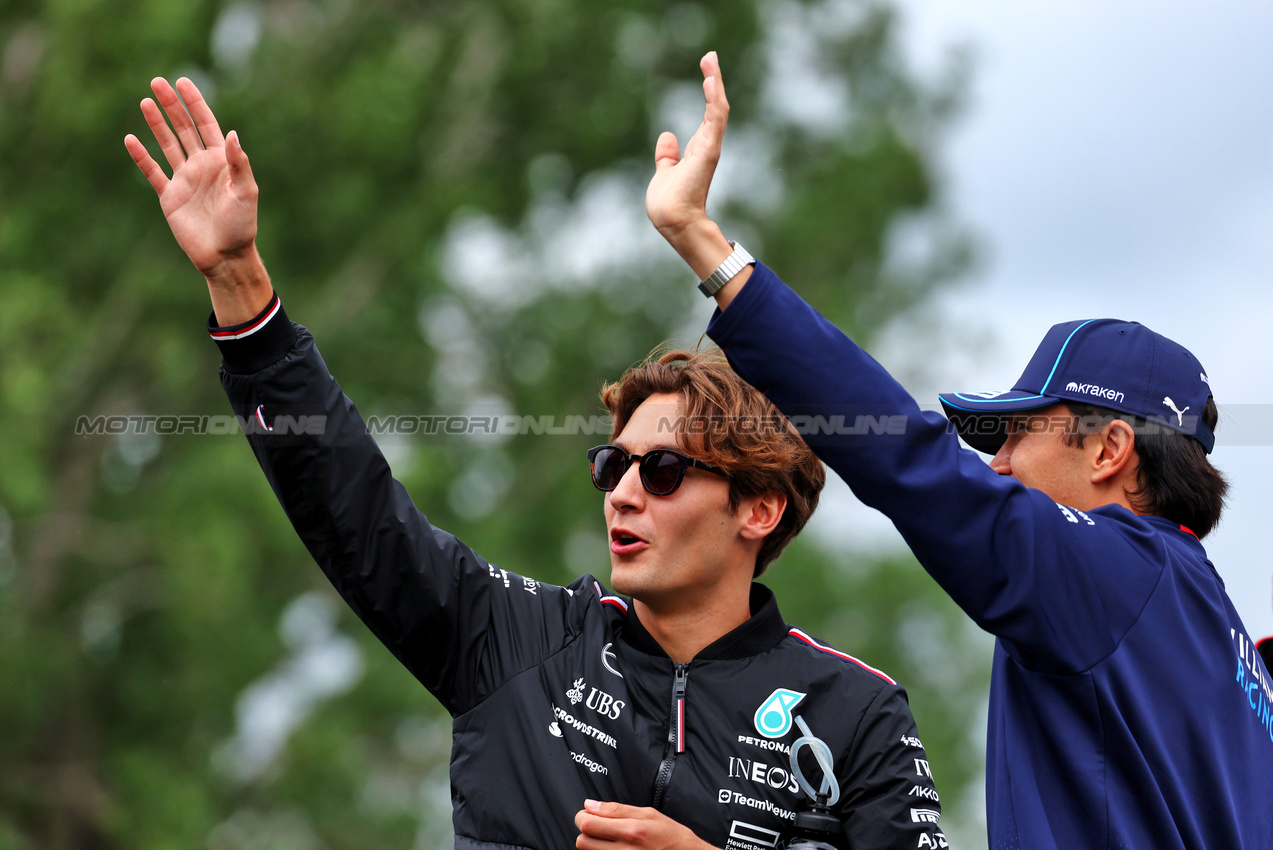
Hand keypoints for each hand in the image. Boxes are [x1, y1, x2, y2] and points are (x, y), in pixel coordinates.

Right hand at [125, 77, 270, 322]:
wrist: (225, 256)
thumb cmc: (241, 226)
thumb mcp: (246, 193)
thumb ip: (239, 164)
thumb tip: (232, 135)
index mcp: (222, 162)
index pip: (206, 125)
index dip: (195, 103)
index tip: (182, 82)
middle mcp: (202, 166)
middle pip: (184, 129)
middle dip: (172, 105)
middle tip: (157, 82)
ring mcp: (185, 180)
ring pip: (168, 145)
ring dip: (157, 124)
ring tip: (145, 101)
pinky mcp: (171, 197)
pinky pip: (153, 173)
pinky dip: (142, 157)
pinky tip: (130, 139)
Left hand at [575, 800, 715, 849]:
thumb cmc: (671, 837)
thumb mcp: (648, 814)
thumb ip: (617, 809)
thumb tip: (591, 805)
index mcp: (631, 831)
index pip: (589, 824)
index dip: (582, 817)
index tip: (587, 814)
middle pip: (583, 842)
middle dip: (585, 831)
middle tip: (596, 826)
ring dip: (592, 845)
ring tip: (606, 839)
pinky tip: (613, 848)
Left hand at [645, 52, 749, 305]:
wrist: (671, 220)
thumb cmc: (668, 203)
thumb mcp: (665, 171)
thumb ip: (667, 155)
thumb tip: (666, 136)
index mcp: (699, 149)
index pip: (707, 115)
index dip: (708, 92)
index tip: (707, 70)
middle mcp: (707, 146)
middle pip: (715, 107)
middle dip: (713, 81)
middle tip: (710, 56)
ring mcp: (710, 148)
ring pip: (717, 110)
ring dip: (714, 84)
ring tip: (710, 61)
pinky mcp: (708, 152)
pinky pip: (714, 120)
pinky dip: (714, 100)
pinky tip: (711, 82)